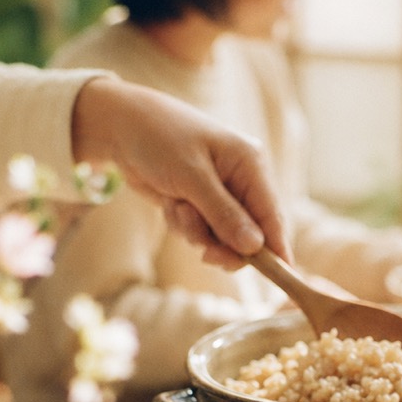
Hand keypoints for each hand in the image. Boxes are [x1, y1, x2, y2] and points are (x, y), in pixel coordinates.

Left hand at [71, 77, 290, 268]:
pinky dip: (182, 225)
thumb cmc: (159, 139)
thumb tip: (255, 247)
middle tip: (206, 256)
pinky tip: (170, 203)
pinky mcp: (200, 204)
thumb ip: (223, 214)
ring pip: (221, 237)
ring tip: (177, 207)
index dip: (277, 248)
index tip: (281, 275)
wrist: (120, 126)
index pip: (272, 215)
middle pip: (249, 234)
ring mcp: (220, 194)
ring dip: (195, 232)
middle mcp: (241, 180)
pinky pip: (199, 232)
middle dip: (224, 244)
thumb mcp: (191, 177)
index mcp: (250, 164)